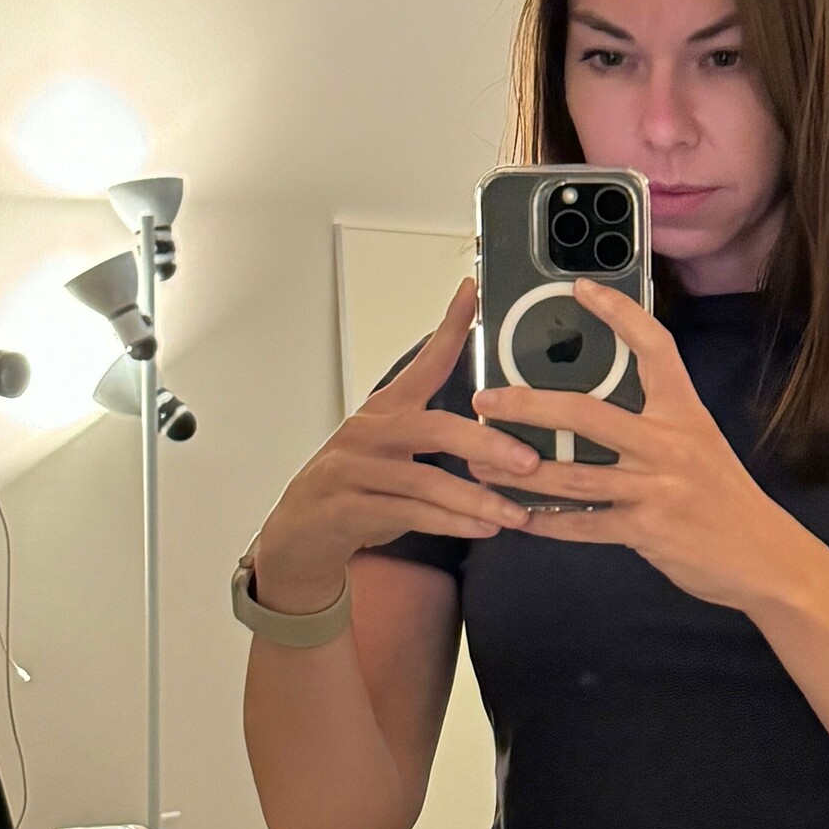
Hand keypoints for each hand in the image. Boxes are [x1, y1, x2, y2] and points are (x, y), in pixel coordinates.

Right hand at [252, 275, 536, 607]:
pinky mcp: (345, 507)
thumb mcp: (395, 454)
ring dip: (476, 500)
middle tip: (528, 460)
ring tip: (514, 513)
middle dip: (486, 444)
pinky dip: (450, 523)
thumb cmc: (356, 489)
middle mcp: (369, 433)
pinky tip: (482, 528)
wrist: (300, 534)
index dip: (449, 327)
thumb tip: (504, 436)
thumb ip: (438, 439)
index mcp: (386, 411)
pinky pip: (408, 515)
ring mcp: (353, 469)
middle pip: (433, 428)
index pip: (424, 362)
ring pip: (424, 480)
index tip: (473, 293)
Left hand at [470, 277, 791, 610]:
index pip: (653, 347)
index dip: (619, 313)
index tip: (581, 288)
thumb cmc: (728, 499)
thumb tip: (596, 413)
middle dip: (528, 405)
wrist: (766, 556)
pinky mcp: (645, 530)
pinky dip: (546, 523)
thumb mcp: (702, 445)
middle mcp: (668, 444)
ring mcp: (655, 488)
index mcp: (684, 413)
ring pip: (573, 474)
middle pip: (586, 413)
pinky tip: (516, 518)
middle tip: (485, 400)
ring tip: (481, 463)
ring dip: (520, 471)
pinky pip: (582, 524)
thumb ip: (656, 426)